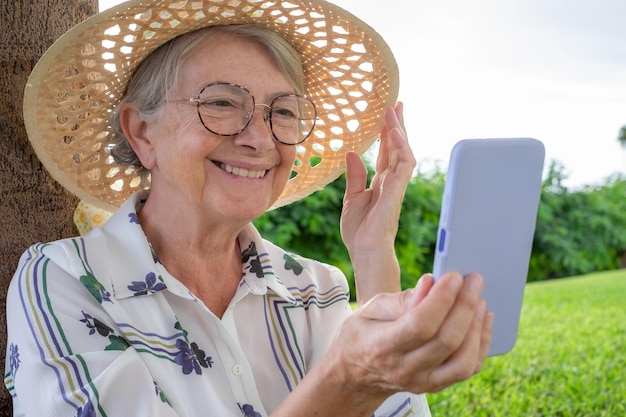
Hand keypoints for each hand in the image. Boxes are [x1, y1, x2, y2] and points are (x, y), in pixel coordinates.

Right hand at [328, 272, 492, 399]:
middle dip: (465, 306)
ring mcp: (422, 382)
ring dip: (477, 327)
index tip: (454, 277)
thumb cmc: (361, 336)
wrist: (354, 376)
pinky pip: (467, 369)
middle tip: (474, 281)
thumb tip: (431, 283)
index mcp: (382, 347)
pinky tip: (482, 321)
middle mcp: (404, 369)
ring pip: (463, 361)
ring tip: (480, 300)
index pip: (420, 325)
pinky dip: (481, 344)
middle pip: (446, 341)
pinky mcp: (435, 385)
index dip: (442, 299)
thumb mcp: (369, 310)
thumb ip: (401, 299)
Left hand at [340, 103, 415, 302]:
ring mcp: (396, 185)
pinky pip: (404, 164)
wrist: (365, 251)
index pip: (388, 152)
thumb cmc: (360, 231)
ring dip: (399, 131)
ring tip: (393, 111)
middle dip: (398, 125)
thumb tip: (351, 154)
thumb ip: (354, 176)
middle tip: (395, 104)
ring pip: (404, 151)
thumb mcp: (351, 198)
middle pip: (398, 147)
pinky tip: (394, 132)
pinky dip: (401, 147)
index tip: (387, 114)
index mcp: (382, 183)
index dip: (388, 133)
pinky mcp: (397, 191)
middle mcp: (392, 181)